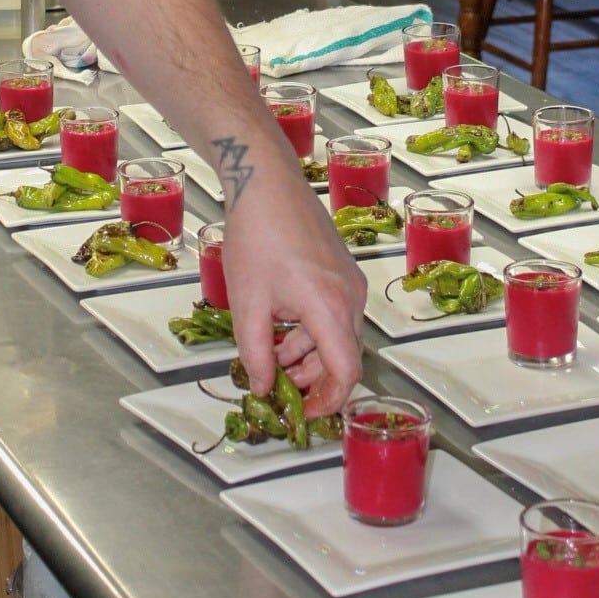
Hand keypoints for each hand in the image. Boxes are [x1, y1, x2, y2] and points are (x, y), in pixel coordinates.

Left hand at [222, 148, 365, 412]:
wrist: (266, 183)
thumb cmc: (256, 237)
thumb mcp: (247, 303)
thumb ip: (256, 353)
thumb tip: (262, 387)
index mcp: (330, 308)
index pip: (346, 373)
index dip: (328, 402)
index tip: (303, 414)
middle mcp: (351, 297)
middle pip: (342, 357)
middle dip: (311, 378)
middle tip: (277, 385)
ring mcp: (350, 282)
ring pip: (337, 336)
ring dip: (307, 353)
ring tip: (270, 353)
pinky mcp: (343, 271)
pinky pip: (333, 313)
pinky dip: (311, 329)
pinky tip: (279, 325)